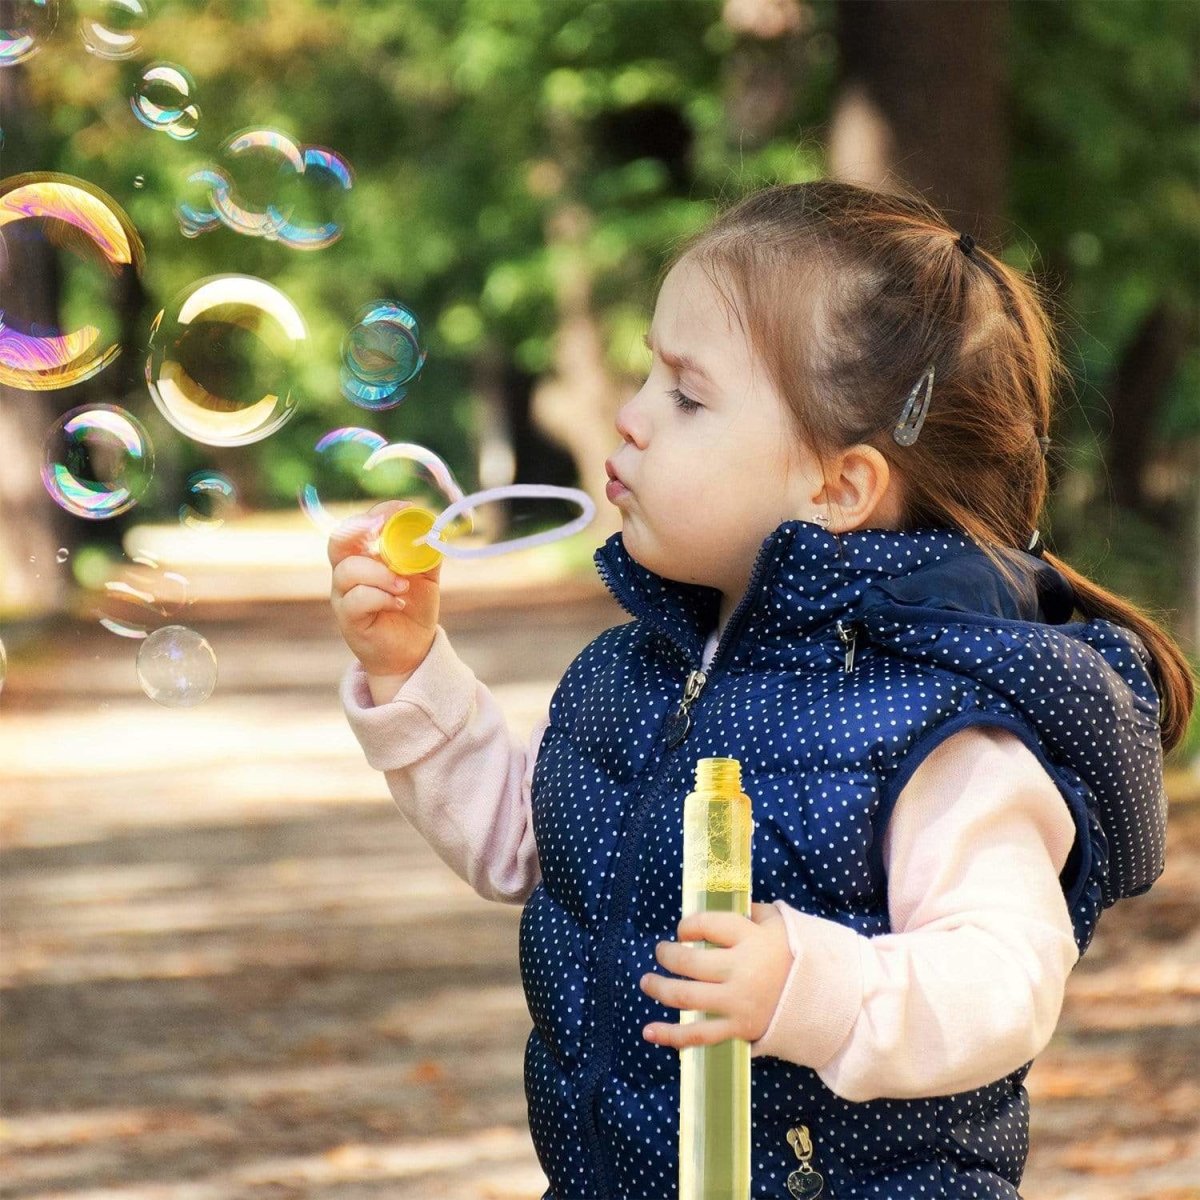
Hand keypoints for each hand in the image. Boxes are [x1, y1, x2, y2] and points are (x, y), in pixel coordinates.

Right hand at [328, 500, 441, 678]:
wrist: (412, 649)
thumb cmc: (413, 607)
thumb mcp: (426, 576)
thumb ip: (427, 552)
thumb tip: (436, 528)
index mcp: (365, 555)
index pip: (361, 524)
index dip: (379, 511)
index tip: (405, 508)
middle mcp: (348, 571)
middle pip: (338, 541)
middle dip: (360, 528)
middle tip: (383, 527)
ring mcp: (344, 595)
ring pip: (348, 571)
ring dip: (380, 573)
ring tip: (404, 585)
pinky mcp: (348, 619)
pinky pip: (356, 600)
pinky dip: (380, 597)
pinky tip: (398, 603)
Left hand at [640, 902, 792, 1047]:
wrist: (826, 999)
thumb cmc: (798, 956)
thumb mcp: (780, 924)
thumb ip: (752, 913)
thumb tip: (723, 908)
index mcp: (752, 938)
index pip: (706, 924)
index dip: (687, 925)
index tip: (683, 930)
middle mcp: (741, 970)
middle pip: (690, 961)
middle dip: (668, 955)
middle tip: (661, 952)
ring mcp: (738, 1002)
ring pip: (686, 997)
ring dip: (660, 989)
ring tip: (647, 982)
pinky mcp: (738, 1029)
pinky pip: (699, 1035)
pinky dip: (671, 1035)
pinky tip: (649, 1031)